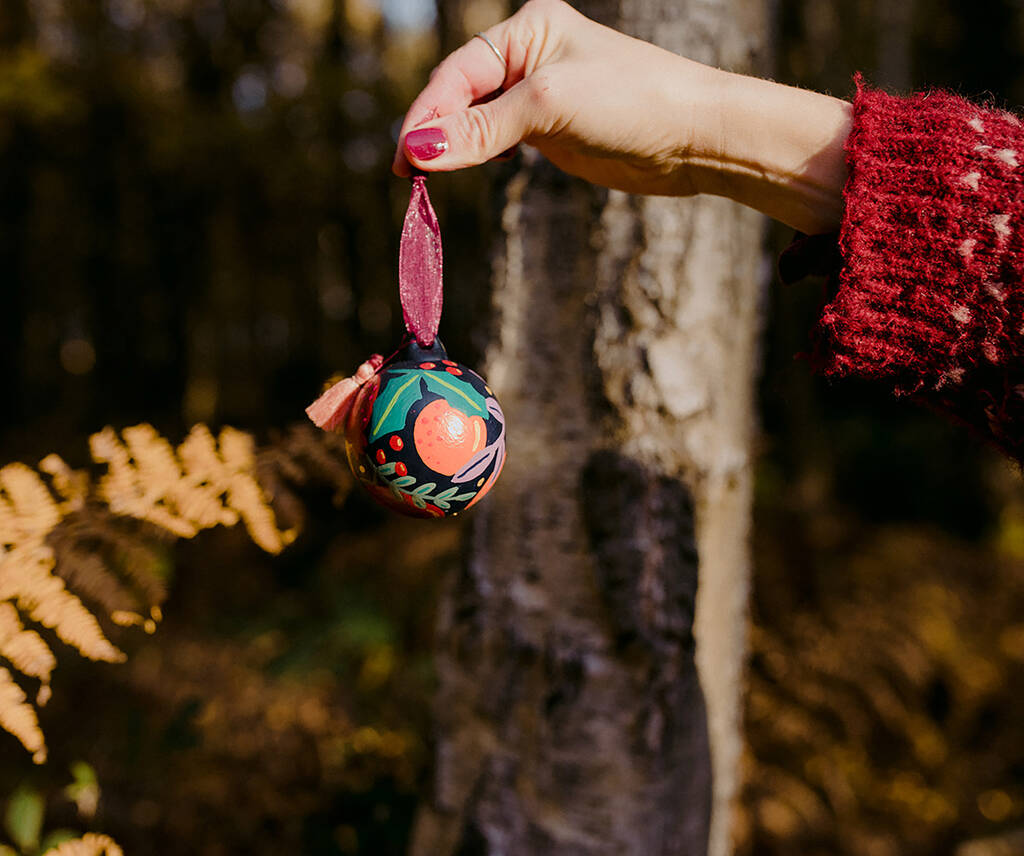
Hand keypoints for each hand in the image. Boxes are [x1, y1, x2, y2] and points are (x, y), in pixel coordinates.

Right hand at [392, 0, 717, 196]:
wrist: (694, 137)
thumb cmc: (631, 101)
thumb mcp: (548, 107)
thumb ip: (482, 129)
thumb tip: (418, 151)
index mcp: (527, 30)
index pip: (457, 74)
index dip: (427, 116)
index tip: (404, 158)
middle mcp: (529, 57)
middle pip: (461, 96)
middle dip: (434, 133)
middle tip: (407, 175)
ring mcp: (539, 96)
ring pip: (477, 122)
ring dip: (454, 148)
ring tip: (426, 179)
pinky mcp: (552, 130)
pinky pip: (499, 141)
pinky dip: (481, 156)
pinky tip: (473, 167)